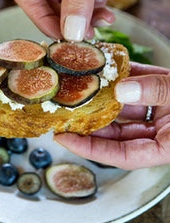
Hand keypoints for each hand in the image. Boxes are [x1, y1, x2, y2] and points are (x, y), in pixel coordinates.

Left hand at [54, 62, 169, 169]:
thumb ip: (156, 92)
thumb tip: (120, 89)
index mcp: (166, 146)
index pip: (120, 155)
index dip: (90, 149)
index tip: (63, 138)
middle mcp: (159, 131)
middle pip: (116, 131)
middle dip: (89, 121)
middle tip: (64, 111)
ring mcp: (159, 111)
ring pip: (123, 107)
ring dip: (102, 96)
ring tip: (79, 86)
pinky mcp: (161, 90)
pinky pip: (136, 84)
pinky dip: (122, 75)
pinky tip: (104, 67)